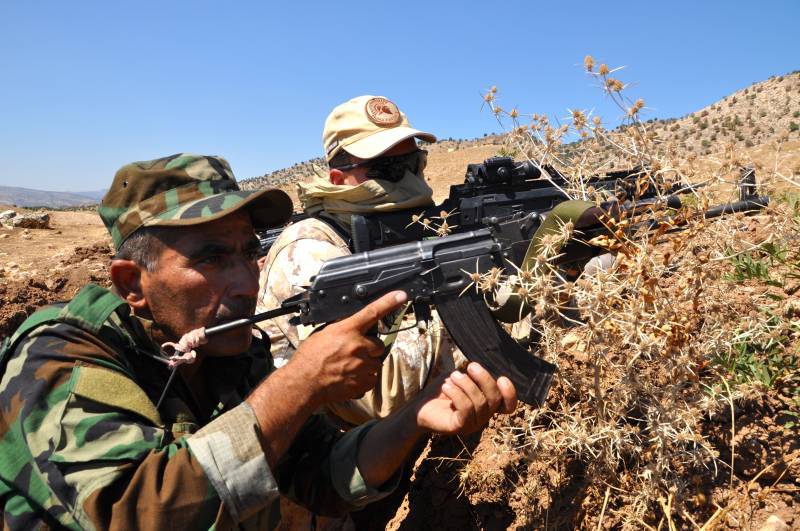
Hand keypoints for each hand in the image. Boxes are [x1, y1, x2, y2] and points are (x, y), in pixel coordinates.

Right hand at [288, 291, 407, 405]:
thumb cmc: (309, 358)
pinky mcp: (362, 382)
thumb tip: (351, 326)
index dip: (388, 302)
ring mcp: (361, 365)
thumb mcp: (323, 334)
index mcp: (347, 330)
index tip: (401, 295)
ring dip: (366, 364)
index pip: (372, 312)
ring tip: (348, 367)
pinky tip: (349, 377)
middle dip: (370, 348)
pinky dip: (363, 379)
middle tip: (354, 353)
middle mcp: (358, 346)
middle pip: (378, 345)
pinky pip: (371, 379)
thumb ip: (342, 329)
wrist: (303, 383)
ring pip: (375, 363)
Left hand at [415, 362, 516, 435]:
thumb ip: (474, 374)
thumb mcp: (461, 376)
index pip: (508, 405)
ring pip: (479, 402)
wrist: (420, 405)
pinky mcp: (460, 427)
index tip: (501, 378)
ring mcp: (472, 424)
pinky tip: (446, 386)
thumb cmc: (443, 389)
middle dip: (484, 379)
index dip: (510, 393)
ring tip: (453, 376)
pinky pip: (466, 409)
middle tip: (470, 366)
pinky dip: (457, 394)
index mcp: (487, 404)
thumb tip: (483, 366)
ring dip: (466, 384)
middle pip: (495, 399)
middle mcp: (483, 416)